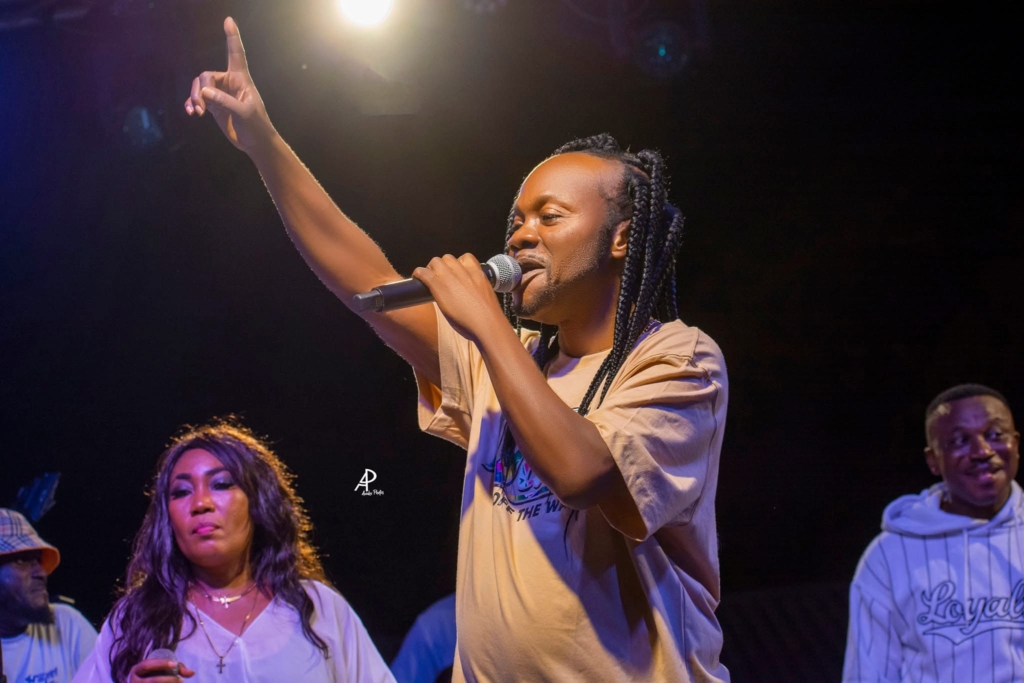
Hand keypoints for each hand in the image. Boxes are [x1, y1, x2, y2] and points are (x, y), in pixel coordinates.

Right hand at [128, 658, 194, 682]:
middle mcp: (133, 681)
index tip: (175, 664)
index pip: (147, 665)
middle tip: (180, 679)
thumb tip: (193, 673)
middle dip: (166, 680)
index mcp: (136, 670)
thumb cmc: (155, 675)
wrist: (142, 682)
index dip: (161, 664)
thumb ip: (178, 668)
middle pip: (150, 681)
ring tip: (179, 682)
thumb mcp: (163, 668)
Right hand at [184, 17, 275, 152]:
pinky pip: (197, 99)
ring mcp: (220, 94)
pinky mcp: (214, 106)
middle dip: (200, 89)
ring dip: (194, 98)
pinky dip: (192, 104)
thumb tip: (204, 92)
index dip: (232, 37)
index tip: (228, 20)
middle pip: (206, 76)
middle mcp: (229, 83)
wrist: (255, 143)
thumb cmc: (256, 126)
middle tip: (202, 107)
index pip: (236, 54)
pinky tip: (191, 112)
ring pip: (199, 87)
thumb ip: (224, 102)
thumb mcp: (244, 113)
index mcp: (241, 79)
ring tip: (197, 112)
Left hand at [412, 254, 506, 343]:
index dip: (457, 264)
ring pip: (436, 261)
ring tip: (430, 278)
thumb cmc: (488, 318)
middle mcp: (464, 272)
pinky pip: (425, 273)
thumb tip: (466, 295)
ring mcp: (451, 278)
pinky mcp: (440, 286)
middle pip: (448, 258)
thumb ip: (475, 290)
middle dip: (442, 265)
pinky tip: (417, 277)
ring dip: (432, 268)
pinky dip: (419, 273)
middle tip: (439, 276)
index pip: (465, 257)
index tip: (454, 272)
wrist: (487, 325)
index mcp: (478, 274)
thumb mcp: (484, 297)